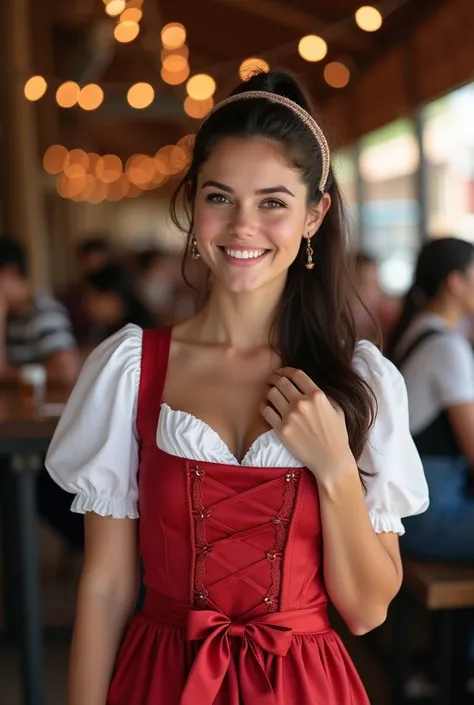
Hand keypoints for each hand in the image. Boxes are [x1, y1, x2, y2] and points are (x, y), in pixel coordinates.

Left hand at [260, 367, 355, 483]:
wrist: (330, 459)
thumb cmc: (337, 435)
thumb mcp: (337, 409)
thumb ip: (324, 395)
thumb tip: (310, 386)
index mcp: (317, 396)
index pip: (297, 375)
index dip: (286, 370)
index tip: (282, 372)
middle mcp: (302, 403)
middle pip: (281, 382)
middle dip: (275, 378)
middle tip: (272, 380)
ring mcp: (290, 416)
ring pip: (271, 394)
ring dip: (269, 391)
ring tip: (270, 393)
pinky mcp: (281, 429)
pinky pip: (266, 411)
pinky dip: (263, 406)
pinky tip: (266, 406)